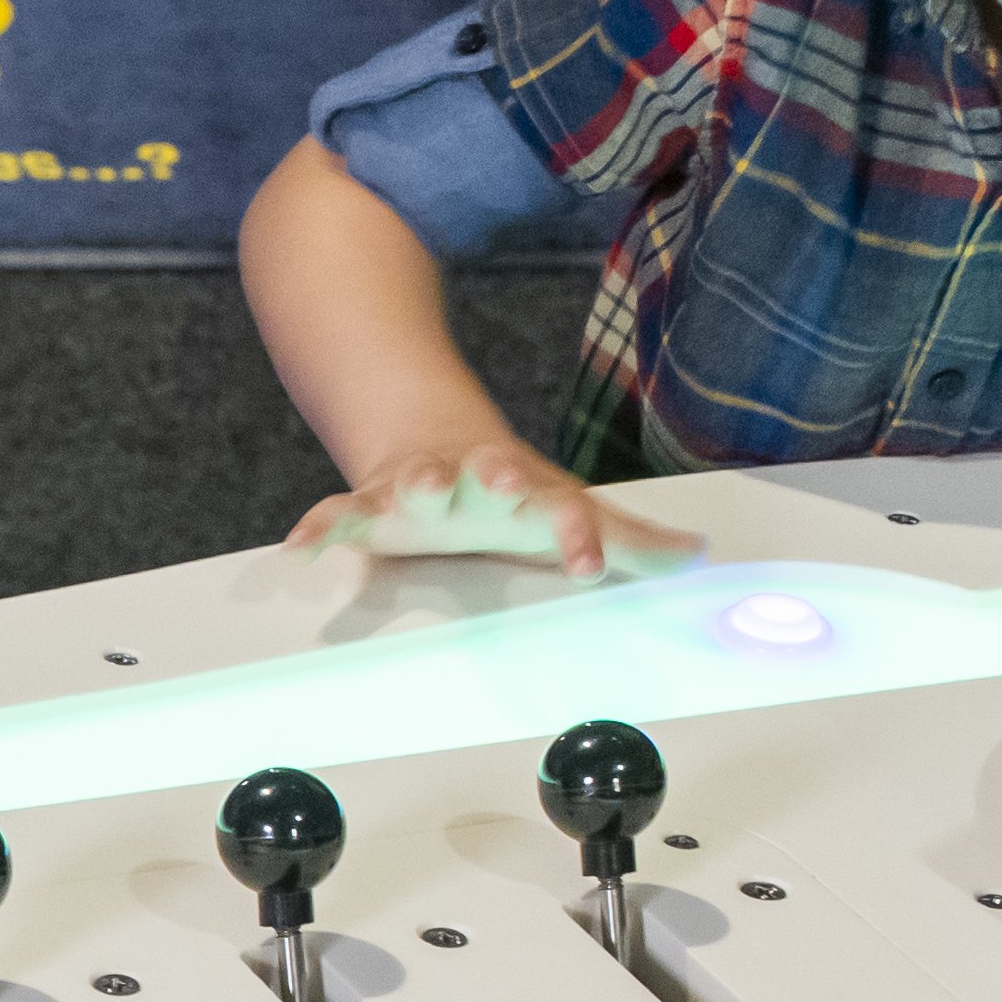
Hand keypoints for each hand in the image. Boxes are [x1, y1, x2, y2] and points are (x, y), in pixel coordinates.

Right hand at [282, 438, 674, 579]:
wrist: (435, 436)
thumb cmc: (513, 493)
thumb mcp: (571, 514)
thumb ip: (631, 543)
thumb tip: (701, 558)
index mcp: (529, 490)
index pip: (564, 510)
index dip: (579, 536)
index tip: (589, 565)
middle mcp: (475, 479)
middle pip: (486, 473)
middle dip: (495, 476)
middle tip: (504, 483)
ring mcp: (419, 485)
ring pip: (414, 479)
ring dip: (414, 484)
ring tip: (409, 492)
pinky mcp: (369, 503)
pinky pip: (340, 512)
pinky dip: (319, 527)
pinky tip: (300, 549)